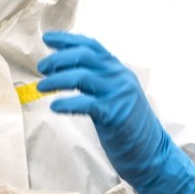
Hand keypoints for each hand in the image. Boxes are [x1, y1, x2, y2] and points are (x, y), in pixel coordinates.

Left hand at [38, 33, 194, 193]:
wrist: (152, 154)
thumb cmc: (129, 128)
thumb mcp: (117, 97)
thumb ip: (100, 82)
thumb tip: (69, 71)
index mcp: (120, 71)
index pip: (92, 46)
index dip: (68, 40)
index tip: (47, 39)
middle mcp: (121, 77)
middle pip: (84, 56)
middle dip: (58, 59)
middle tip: (42, 68)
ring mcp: (119, 95)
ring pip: (82, 76)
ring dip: (57, 79)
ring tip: (42, 86)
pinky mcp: (115, 114)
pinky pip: (85, 102)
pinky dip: (67, 102)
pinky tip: (55, 106)